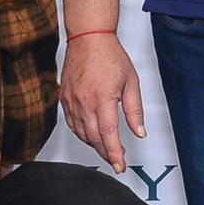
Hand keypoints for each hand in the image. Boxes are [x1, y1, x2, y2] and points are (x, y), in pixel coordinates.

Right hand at [59, 35, 144, 172]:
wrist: (88, 39)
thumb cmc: (110, 56)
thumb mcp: (131, 83)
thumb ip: (135, 111)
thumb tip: (139, 132)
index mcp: (102, 99)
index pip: (108, 135)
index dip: (114, 155)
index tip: (120, 166)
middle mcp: (84, 102)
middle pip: (94, 138)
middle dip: (106, 153)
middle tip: (117, 160)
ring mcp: (71, 101)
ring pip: (82, 133)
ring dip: (95, 144)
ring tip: (108, 147)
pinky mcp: (64, 99)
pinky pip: (72, 124)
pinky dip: (82, 133)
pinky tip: (92, 134)